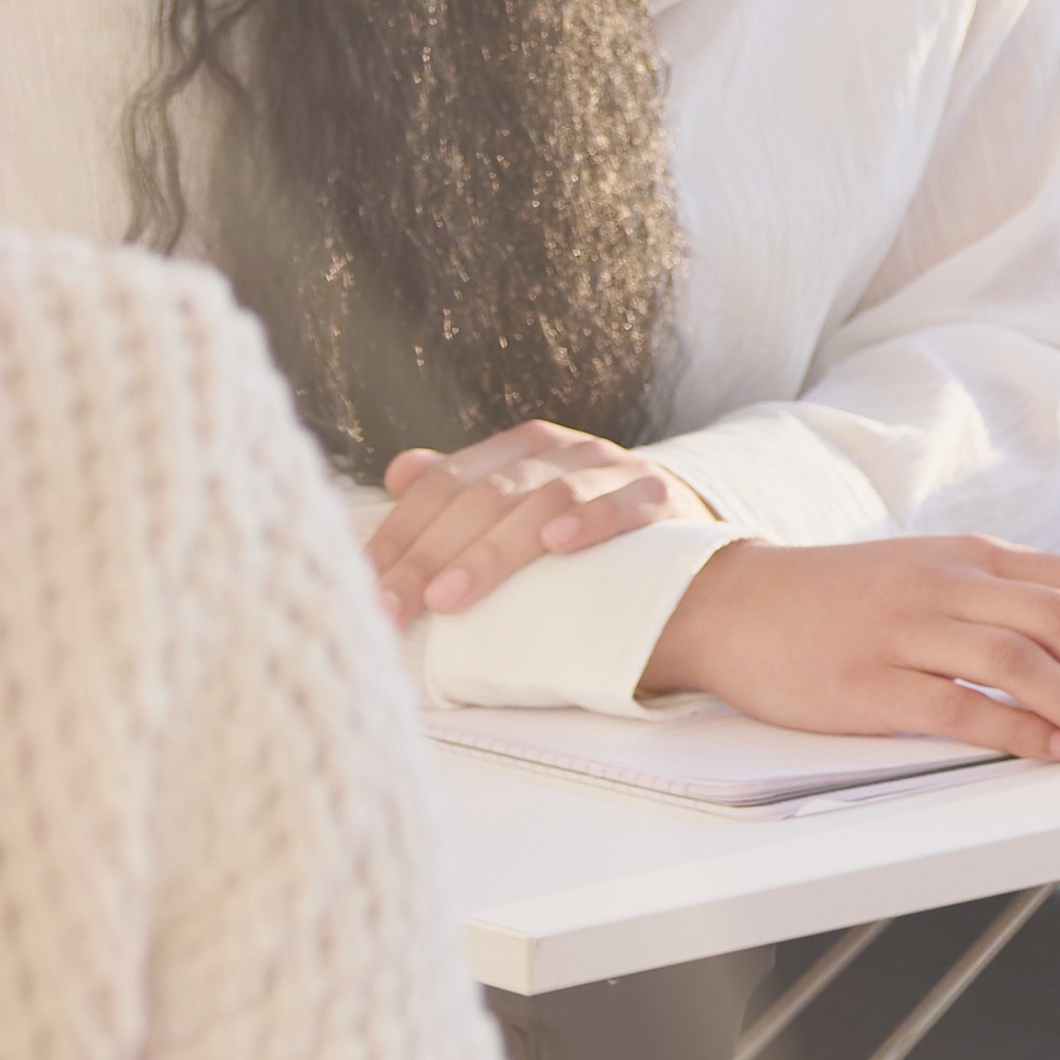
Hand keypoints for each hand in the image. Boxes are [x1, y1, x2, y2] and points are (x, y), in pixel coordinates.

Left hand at [368, 421, 708, 622]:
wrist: (694, 546)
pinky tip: (557, 545)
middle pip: (481, 497)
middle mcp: (562, 450)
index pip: (442, 484)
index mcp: (518, 451)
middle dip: (428, 556)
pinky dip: (591, 519)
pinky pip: (625, 502)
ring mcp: (613, 469)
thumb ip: (464, 492)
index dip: (399, 536)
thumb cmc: (589, 539)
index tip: (366, 591)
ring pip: (542, 500)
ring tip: (450, 599)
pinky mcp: (662, 496)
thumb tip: (400, 471)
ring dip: (491, 551)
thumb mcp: (522, 509)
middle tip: (393, 609)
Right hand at [641, 533, 1059, 761]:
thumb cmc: (843, 598)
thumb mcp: (933, 572)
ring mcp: (907, 631)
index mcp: (976, 555)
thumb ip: (1003, 600)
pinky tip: (1050, 750)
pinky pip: (959, 705)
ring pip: (1023, 660)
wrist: (734, 604)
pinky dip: (1016, 730)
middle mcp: (949, 583)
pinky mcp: (869, 684)